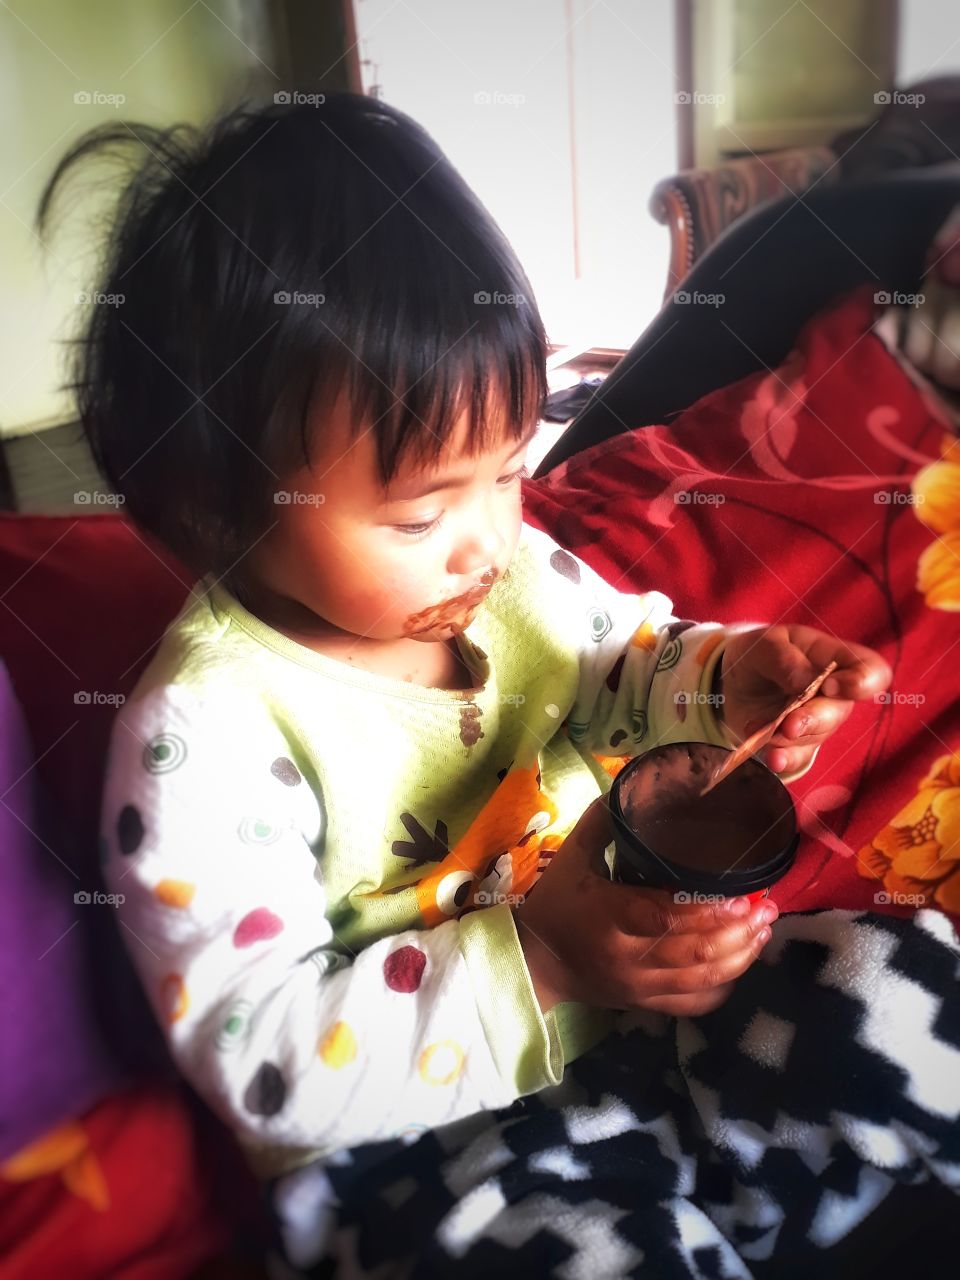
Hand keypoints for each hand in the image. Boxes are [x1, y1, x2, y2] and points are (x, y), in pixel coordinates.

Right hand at [513, 796, 777, 1016]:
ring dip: (740, 957)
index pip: (664, 918)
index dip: (706, 911)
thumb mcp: (573, 855)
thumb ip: (606, 822)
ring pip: (701, 981)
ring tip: (764, 931)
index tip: (740, 896)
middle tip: (766, 908)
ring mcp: (638, 986)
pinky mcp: (644, 1004)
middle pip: (693, 952)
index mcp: (607, 915)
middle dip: (738, 933)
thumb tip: (638, 783)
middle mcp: (626, 957)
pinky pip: (693, 1005)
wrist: (536, 961)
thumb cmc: (557, 901)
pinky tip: (740, 964)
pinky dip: (722, 988)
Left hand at [715, 624, 891, 775]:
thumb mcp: (765, 645)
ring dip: (789, 738)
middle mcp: (833, 694)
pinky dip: (784, 759)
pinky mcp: (798, 744)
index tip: (830, 686)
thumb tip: (806, 682)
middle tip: (789, 725)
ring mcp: (817, 721)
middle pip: (839, 711)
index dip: (862, 683)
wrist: (733, 680)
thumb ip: (785, 659)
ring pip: (816, 736)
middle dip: (814, 720)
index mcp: (835, 658)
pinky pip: (799, 757)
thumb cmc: (760, 654)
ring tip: (759, 732)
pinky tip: (772, 758)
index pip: (871, 672)